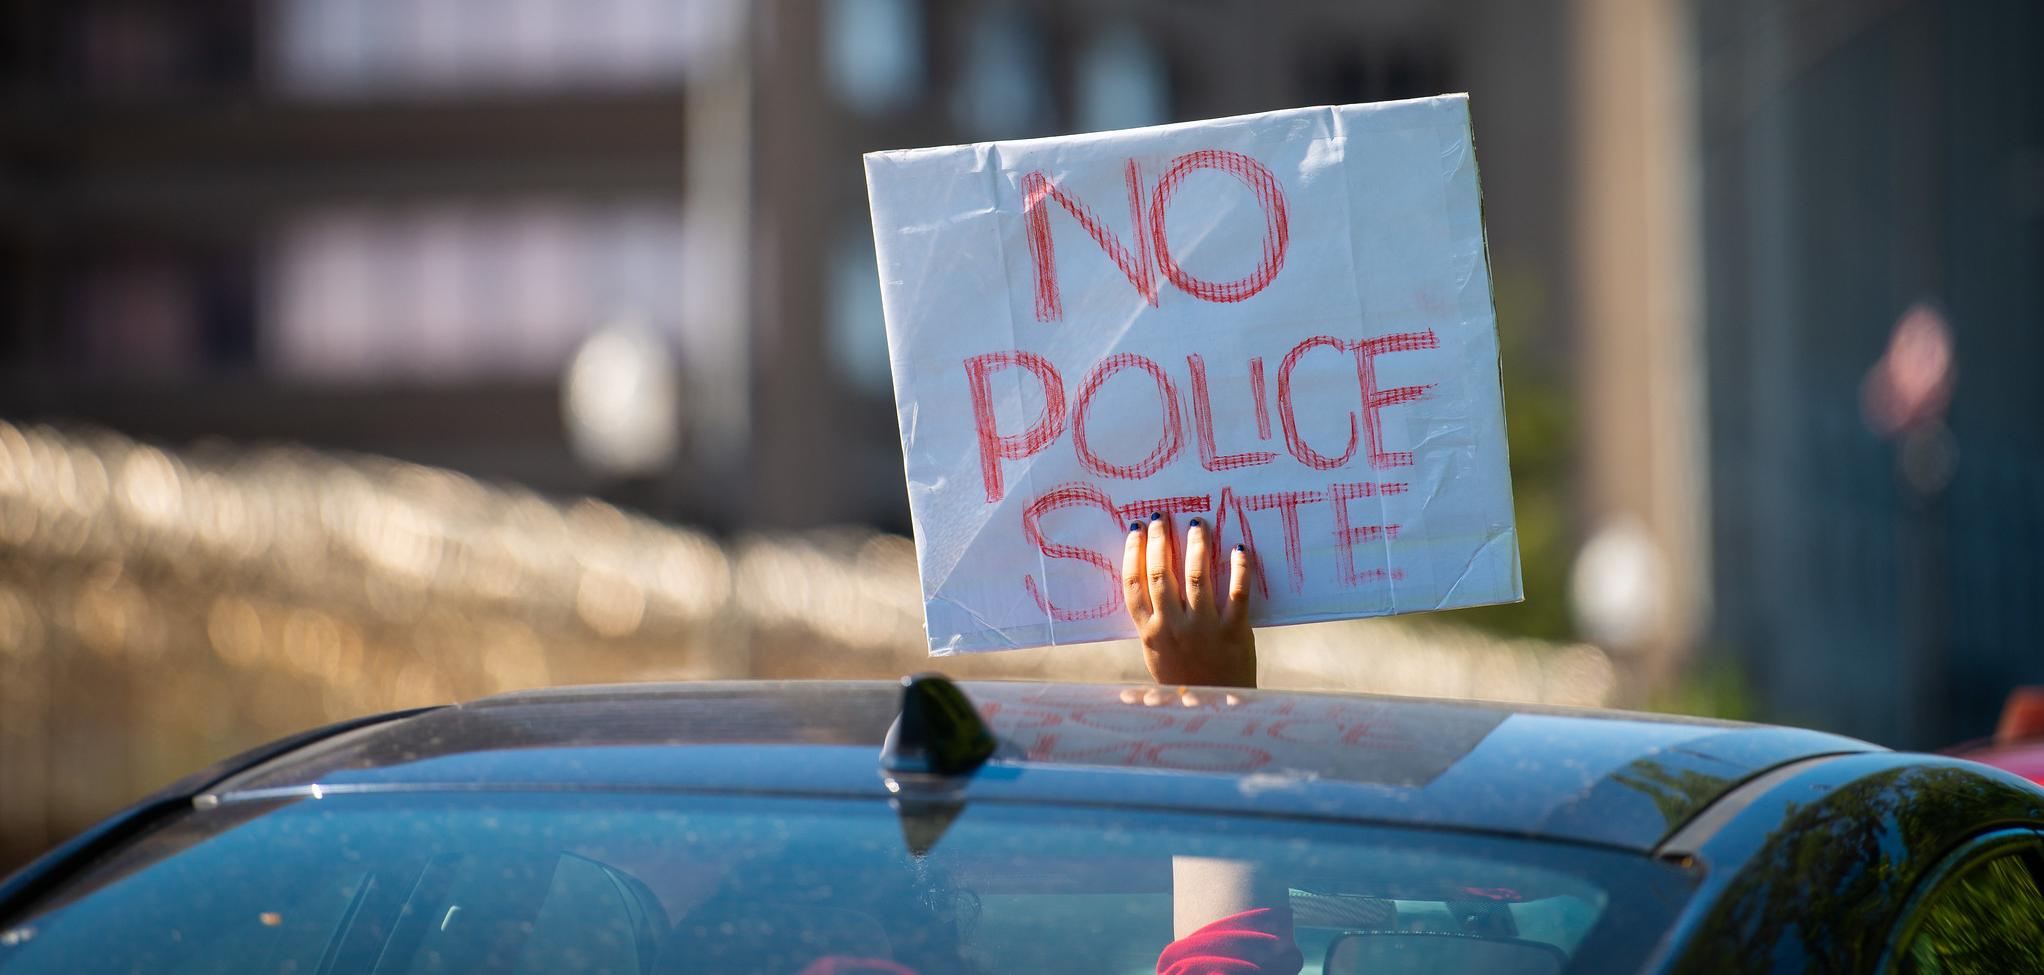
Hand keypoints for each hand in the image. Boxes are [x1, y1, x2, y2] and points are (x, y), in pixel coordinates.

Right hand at [1123, 513, 1256, 687]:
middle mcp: (1174, 627)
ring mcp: (1204, 628)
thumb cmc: (1182, 678)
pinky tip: (1239, 548)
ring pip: (1197, 576)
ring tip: (1197, 524)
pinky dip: (1239, 568)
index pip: (1133, 584)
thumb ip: (1150, 621)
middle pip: (1161, 574)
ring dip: (1196, 545)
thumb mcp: (1155, 653)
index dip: (1132, 553)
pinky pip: (1238, 593)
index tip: (1136, 530)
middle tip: (1162, 517)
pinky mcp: (1234, 631)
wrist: (1215, 708)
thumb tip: (1143, 577)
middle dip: (1160, 540)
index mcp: (1150, 633)